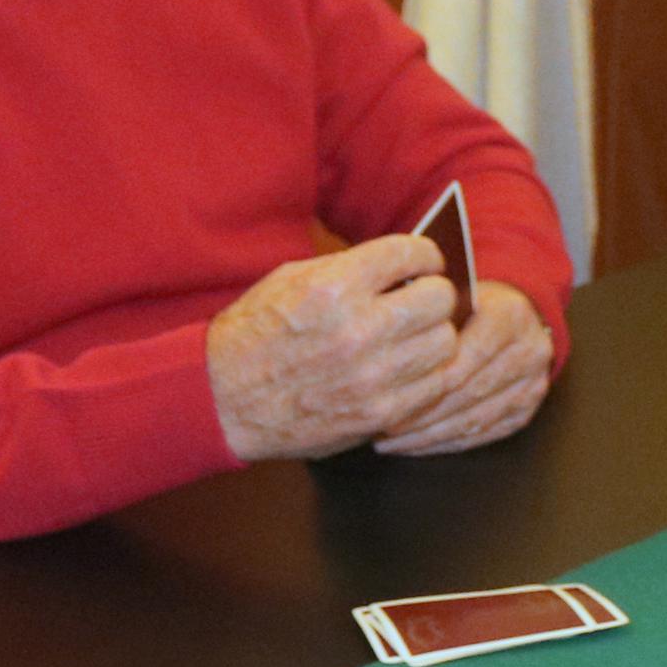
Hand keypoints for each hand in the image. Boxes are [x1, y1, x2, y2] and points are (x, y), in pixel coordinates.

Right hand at [208, 235, 462, 460]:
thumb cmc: (255, 334)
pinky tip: (408, 369)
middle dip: (434, 294)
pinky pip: (433, 385)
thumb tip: (406, 264)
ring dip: (433, 335)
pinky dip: (426, 374)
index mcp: (334, 286)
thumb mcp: (291, 280)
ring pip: (444, 343)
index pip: (412, 253)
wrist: (222, 401)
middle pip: (440, 299)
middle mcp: (358, 329)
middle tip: (422, 300)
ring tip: (415, 336)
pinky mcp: (378, 413)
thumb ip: (351, 269)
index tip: (425, 262)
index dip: (426, 254)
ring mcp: (372, 376)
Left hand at [377, 279, 557, 456]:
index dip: (423, 381)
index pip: (462, 358)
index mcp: (509, 315)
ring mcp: (531, 385)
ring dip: (427, 435)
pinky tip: (415, 444)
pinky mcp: (525, 411)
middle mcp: (529, 352)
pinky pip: (481, 435)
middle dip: (419, 414)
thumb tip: (385, 354)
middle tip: (380, 424)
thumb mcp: (448, 296)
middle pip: (466, 393)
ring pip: (472, 420)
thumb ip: (427, 320)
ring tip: (390, 441)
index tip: (385, 395)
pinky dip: (444, 443)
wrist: (516, 318)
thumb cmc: (468, 305)